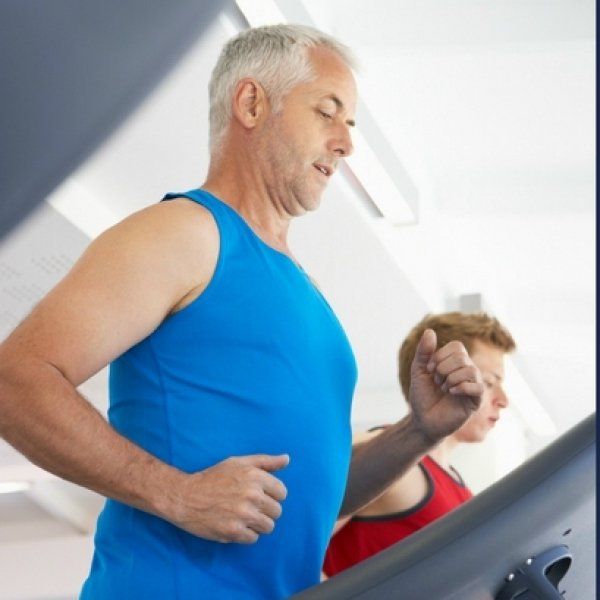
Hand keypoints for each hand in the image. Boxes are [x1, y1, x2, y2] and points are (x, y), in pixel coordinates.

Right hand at [171, 454, 288, 543]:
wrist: (186, 496)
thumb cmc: (213, 477)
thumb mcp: (239, 462)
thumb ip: (265, 462)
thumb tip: (287, 459)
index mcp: (255, 477)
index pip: (282, 493)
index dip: (272, 495)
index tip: (260, 495)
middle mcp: (252, 495)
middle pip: (277, 511)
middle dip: (266, 510)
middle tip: (250, 507)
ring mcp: (243, 515)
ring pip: (268, 527)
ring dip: (258, 524)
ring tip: (243, 516)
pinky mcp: (234, 532)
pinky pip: (253, 538)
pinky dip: (246, 534)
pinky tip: (235, 524)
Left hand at [408, 329, 483, 443]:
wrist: (422, 421)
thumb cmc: (422, 396)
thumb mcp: (419, 371)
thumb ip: (424, 352)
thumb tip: (430, 330)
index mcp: (455, 363)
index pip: (457, 346)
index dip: (440, 355)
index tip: (429, 369)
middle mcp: (467, 372)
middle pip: (463, 357)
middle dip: (443, 368)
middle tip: (436, 382)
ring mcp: (473, 386)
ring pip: (471, 370)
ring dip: (451, 378)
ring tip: (443, 388)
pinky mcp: (476, 401)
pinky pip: (478, 387)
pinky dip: (461, 387)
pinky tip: (451, 393)